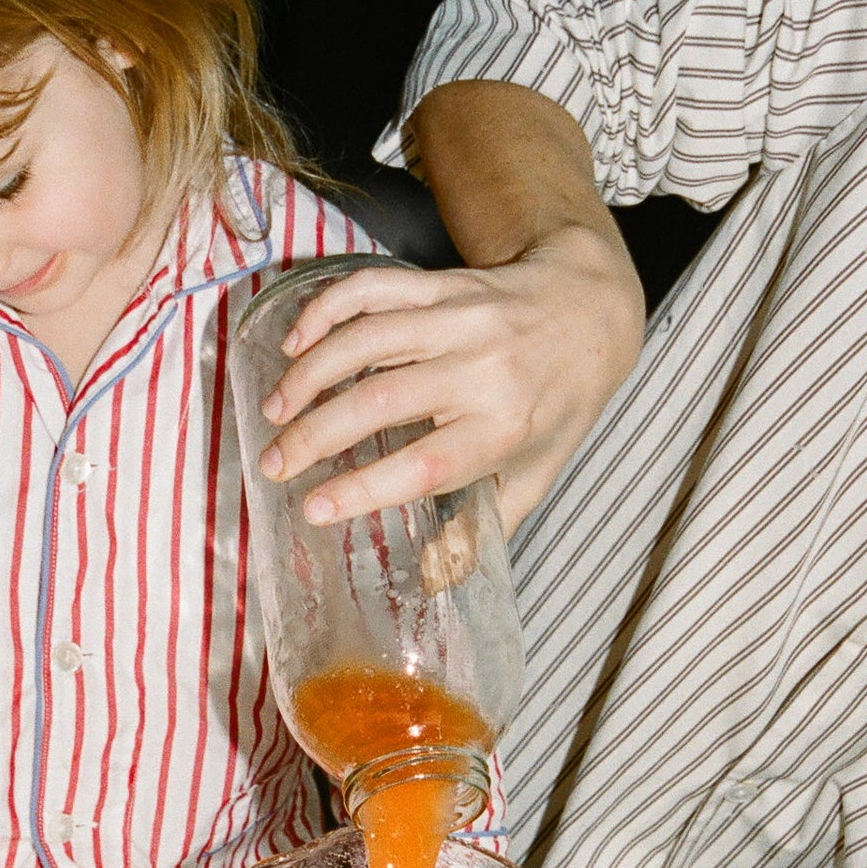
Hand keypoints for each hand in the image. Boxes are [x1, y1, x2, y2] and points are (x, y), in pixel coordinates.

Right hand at [257, 223, 643, 531]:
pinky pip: (373, 289)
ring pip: (367, 340)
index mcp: (505, 428)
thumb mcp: (536, 473)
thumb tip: (433, 582)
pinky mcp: (442, 285)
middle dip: (313, 436)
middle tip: (273, 464)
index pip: (425, 465)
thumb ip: (486, 527)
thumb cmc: (560, 403)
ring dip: (308, 375)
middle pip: (380, 402)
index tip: (313, 509)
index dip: (363, 489)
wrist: (593, 309)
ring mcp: (460, 321)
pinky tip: (296, 342)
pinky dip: (326, 310)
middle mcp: (482, 371)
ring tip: (273, 411)